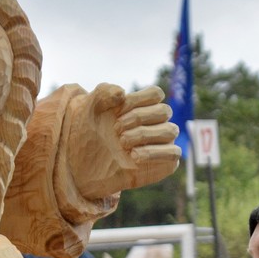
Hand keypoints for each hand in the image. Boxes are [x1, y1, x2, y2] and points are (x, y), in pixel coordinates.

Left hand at [68, 84, 179, 199]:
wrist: (85, 166)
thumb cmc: (90, 135)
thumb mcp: (90, 109)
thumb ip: (104, 93)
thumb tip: (122, 92)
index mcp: (143, 107)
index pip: (155, 94)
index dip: (136, 100)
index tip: (115, 112)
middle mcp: (156, 123)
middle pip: (163, 111)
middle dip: (138, 117)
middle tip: (116, 129)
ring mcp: (162, 143)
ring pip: (170, 130)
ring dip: (145, 134)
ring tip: (122, 142)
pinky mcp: (165, 163)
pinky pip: (174, 153)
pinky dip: (155, 152)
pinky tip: (134, 156)